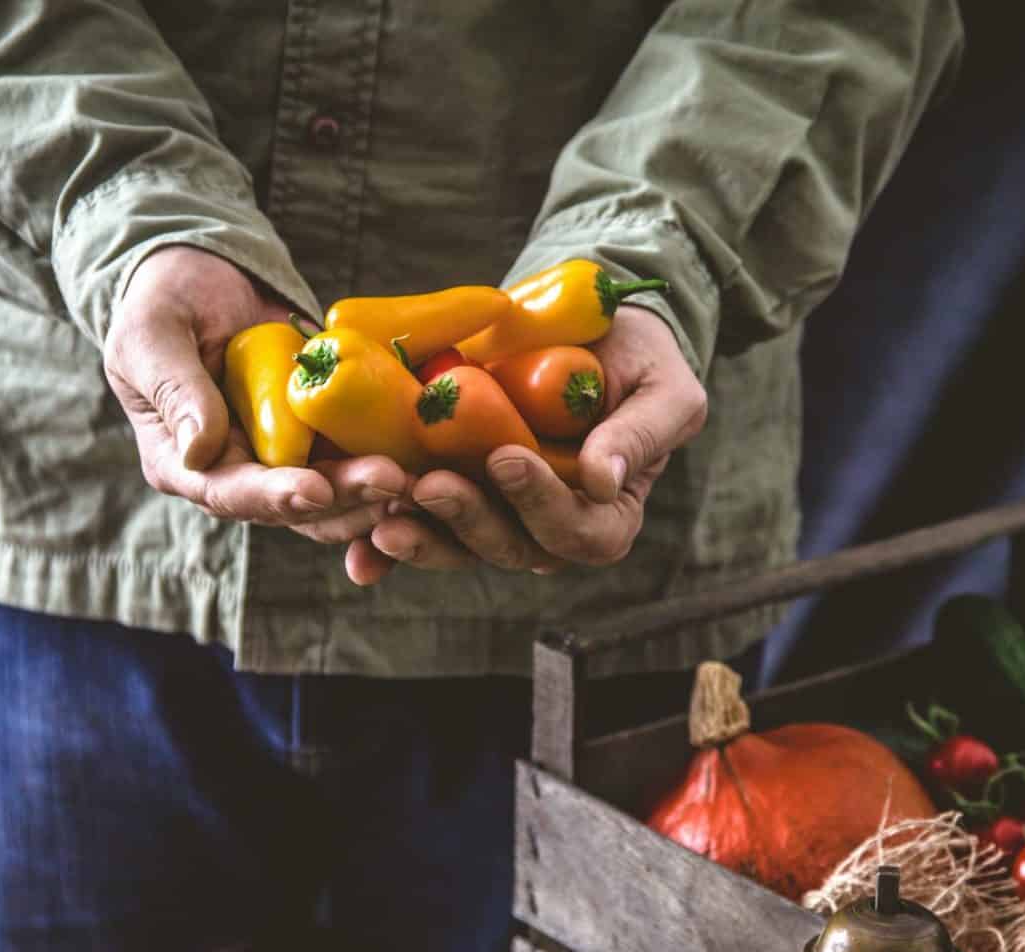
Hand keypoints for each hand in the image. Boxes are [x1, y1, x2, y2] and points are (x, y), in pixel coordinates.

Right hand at [104, 247, 408, 541]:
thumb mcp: (152, 336)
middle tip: (392, 480)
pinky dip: (387, 461)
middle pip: (292, 506)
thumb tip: (199, 450)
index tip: (317, 489)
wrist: (202, 276)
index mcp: (183, 464)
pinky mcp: (317, 438)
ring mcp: (280, 459)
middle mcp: (235, 474)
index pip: (230, 494)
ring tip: (415, 477)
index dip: (275, 497)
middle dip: (343, 497)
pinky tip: (424, 458)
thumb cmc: (161, 301)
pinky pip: (353, 458)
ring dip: (372, 491)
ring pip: (331, 494)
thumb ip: (175, 389)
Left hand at [343, 306, 705, 584]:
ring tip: (384, 503)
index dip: (541, 503)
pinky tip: (359, 547)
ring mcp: (497, 514)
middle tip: (429, 483)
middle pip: (508, 546)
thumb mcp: (665, 391)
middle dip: (466, 518)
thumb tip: (604, 482)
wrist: (593, 331)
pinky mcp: (456, 493)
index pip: (578, 532)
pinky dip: (387, 546)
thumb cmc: (642, 363)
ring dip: (420, 532)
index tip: (508, 457)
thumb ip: (640, 436)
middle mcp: (548, 528)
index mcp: (606, 517)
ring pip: (457, 543)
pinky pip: (422, 526)